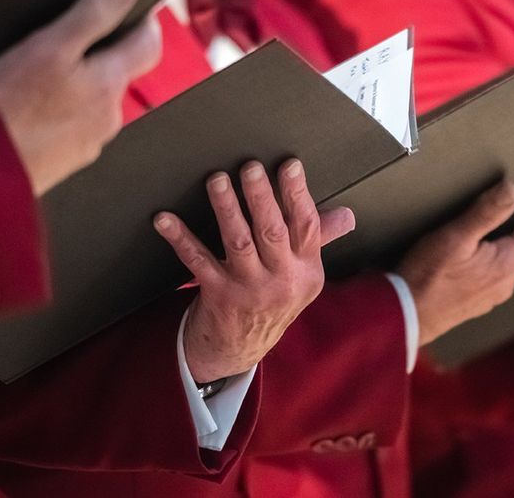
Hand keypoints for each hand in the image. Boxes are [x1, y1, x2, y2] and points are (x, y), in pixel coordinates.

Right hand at [0, 0, 161, 195]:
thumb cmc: (14, 104)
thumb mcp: (52, 46)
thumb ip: (94, 15)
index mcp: (111, 82)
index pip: (149, 47)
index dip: (143, 25)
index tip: (131, 12)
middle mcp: (111, 114)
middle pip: (121, 76)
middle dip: (104, 57)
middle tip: (70, 44)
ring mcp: (94, 140)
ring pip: (98, 103)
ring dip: (82, 88)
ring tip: (46, 80)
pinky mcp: (74, 158)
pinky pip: (79, 127)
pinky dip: (66, 115)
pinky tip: (39, 112)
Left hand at [153, 159, 355, 381]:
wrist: (242, 348)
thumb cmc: (273, 299)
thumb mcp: (302, 276)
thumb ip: (319, 240)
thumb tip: (347, 216)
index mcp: (306, 269)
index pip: (306, 227)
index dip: (298, 194)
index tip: (289, 165)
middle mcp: (281, 280)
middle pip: (272, 232)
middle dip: (261, 197)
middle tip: (250, 167)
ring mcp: (249, 289)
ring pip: (238, 243)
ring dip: (226, 209)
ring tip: (217, 181)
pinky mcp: (218, 295)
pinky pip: (198, 262)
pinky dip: (181, 239)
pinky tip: (166, 219)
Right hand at [397, 181, 513, 345]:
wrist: (405, 318)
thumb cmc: (426, 278)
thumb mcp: (455, 237)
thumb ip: (486, 212)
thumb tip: (513, 189)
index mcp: (507, 264)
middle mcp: (506, 282)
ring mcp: (492, 295)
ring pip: (512, 262)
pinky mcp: (477, 301)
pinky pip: (496, 273)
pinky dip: (498, 258)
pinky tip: (486, 254)